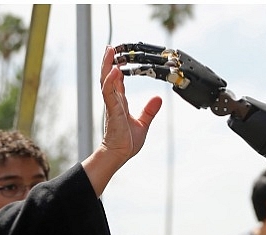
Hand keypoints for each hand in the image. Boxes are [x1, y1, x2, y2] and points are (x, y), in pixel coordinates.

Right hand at [99, 45, 161, 162]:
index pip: (117, 82)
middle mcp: (114, 102)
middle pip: (109, 77)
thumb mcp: (143, 124)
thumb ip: (149, 111)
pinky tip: (115, 70)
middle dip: (108, 62)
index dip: (116, 70)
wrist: (119, 155)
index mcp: (120, 104)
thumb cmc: (126, 142)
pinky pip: (110, 93)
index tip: (117, 58)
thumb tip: (158, 99)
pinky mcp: (113, 111)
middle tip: (110, 48)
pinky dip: (111, 81)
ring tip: (109, 52)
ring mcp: (112, 105)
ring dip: (107, 66)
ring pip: (107, 81)